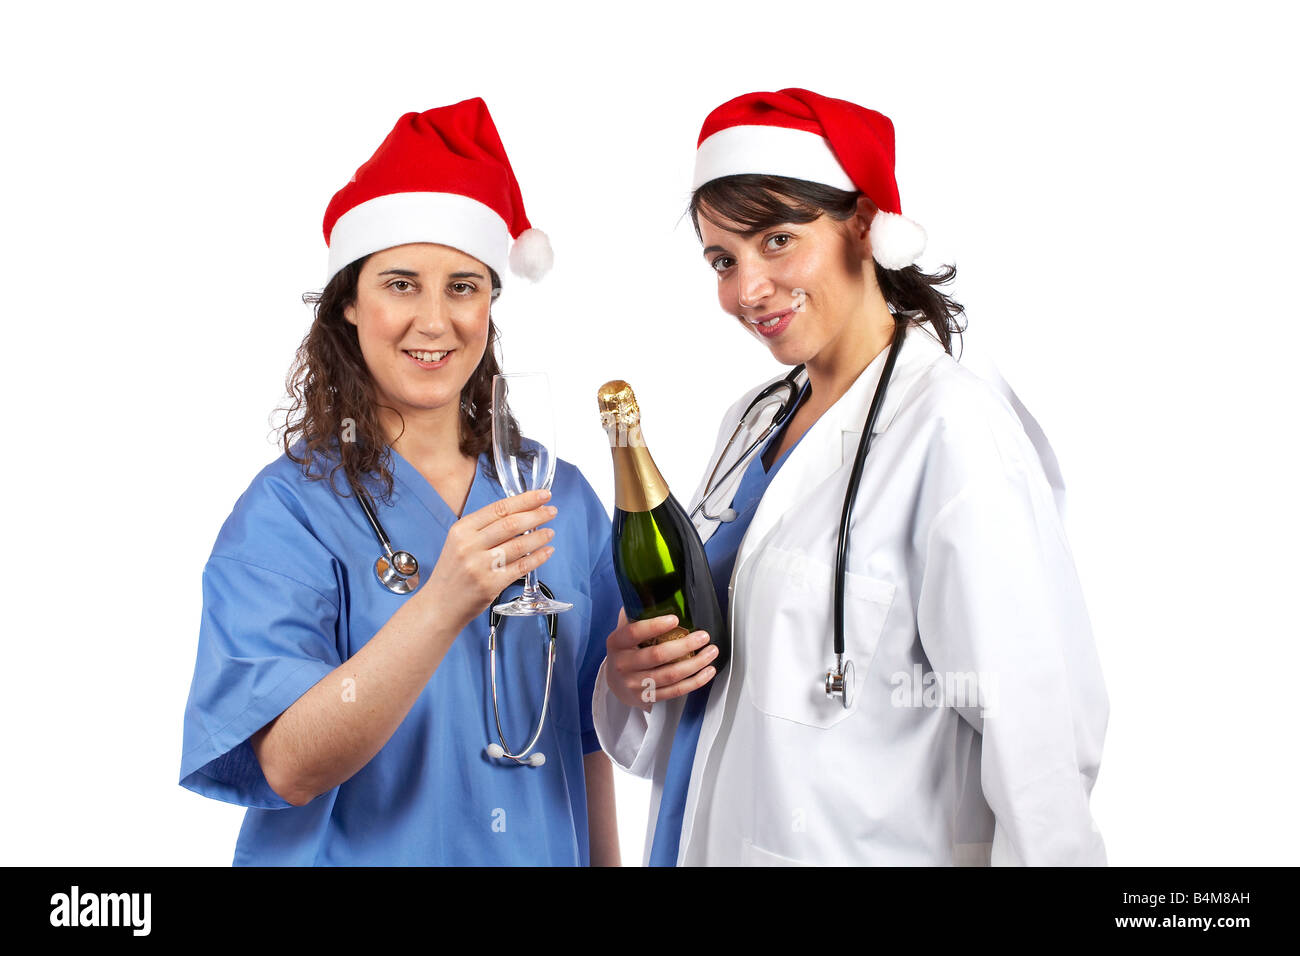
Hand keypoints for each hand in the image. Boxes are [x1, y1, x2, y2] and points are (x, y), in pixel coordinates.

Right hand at [424, 488, 556, 627]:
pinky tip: (546, 551)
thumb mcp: (459, 542)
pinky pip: (520, 567)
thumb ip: (483, 528)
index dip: (525, 500)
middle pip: (511, 524)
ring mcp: (480, 566)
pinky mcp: (490, 584)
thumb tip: (519, 512)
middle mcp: (469, 545)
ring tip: (550, 531)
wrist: (440, 605)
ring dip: (539, 536)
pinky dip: (538, 558)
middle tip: (551, 511)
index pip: (498, 508)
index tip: (542, 494)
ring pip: (518, 545)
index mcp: (461, 529)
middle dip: (536, 515)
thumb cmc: (453, 572)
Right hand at [604, 608, 717, 712]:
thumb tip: (653, 591)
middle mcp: (623, 665)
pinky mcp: (647, 698)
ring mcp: (635, 684)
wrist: (614, 683)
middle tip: (703, 636)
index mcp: (616, 643)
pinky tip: (708, 672)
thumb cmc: (625, 651)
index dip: (655, 625)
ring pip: (670, 675)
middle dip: (685, 645)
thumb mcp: (623, 633)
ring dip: (695, 663)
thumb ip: (635, 614)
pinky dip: (695, 682)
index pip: (634, 632)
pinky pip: (675, 691)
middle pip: (657, 655)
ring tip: (711, 652)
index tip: (675, 618)